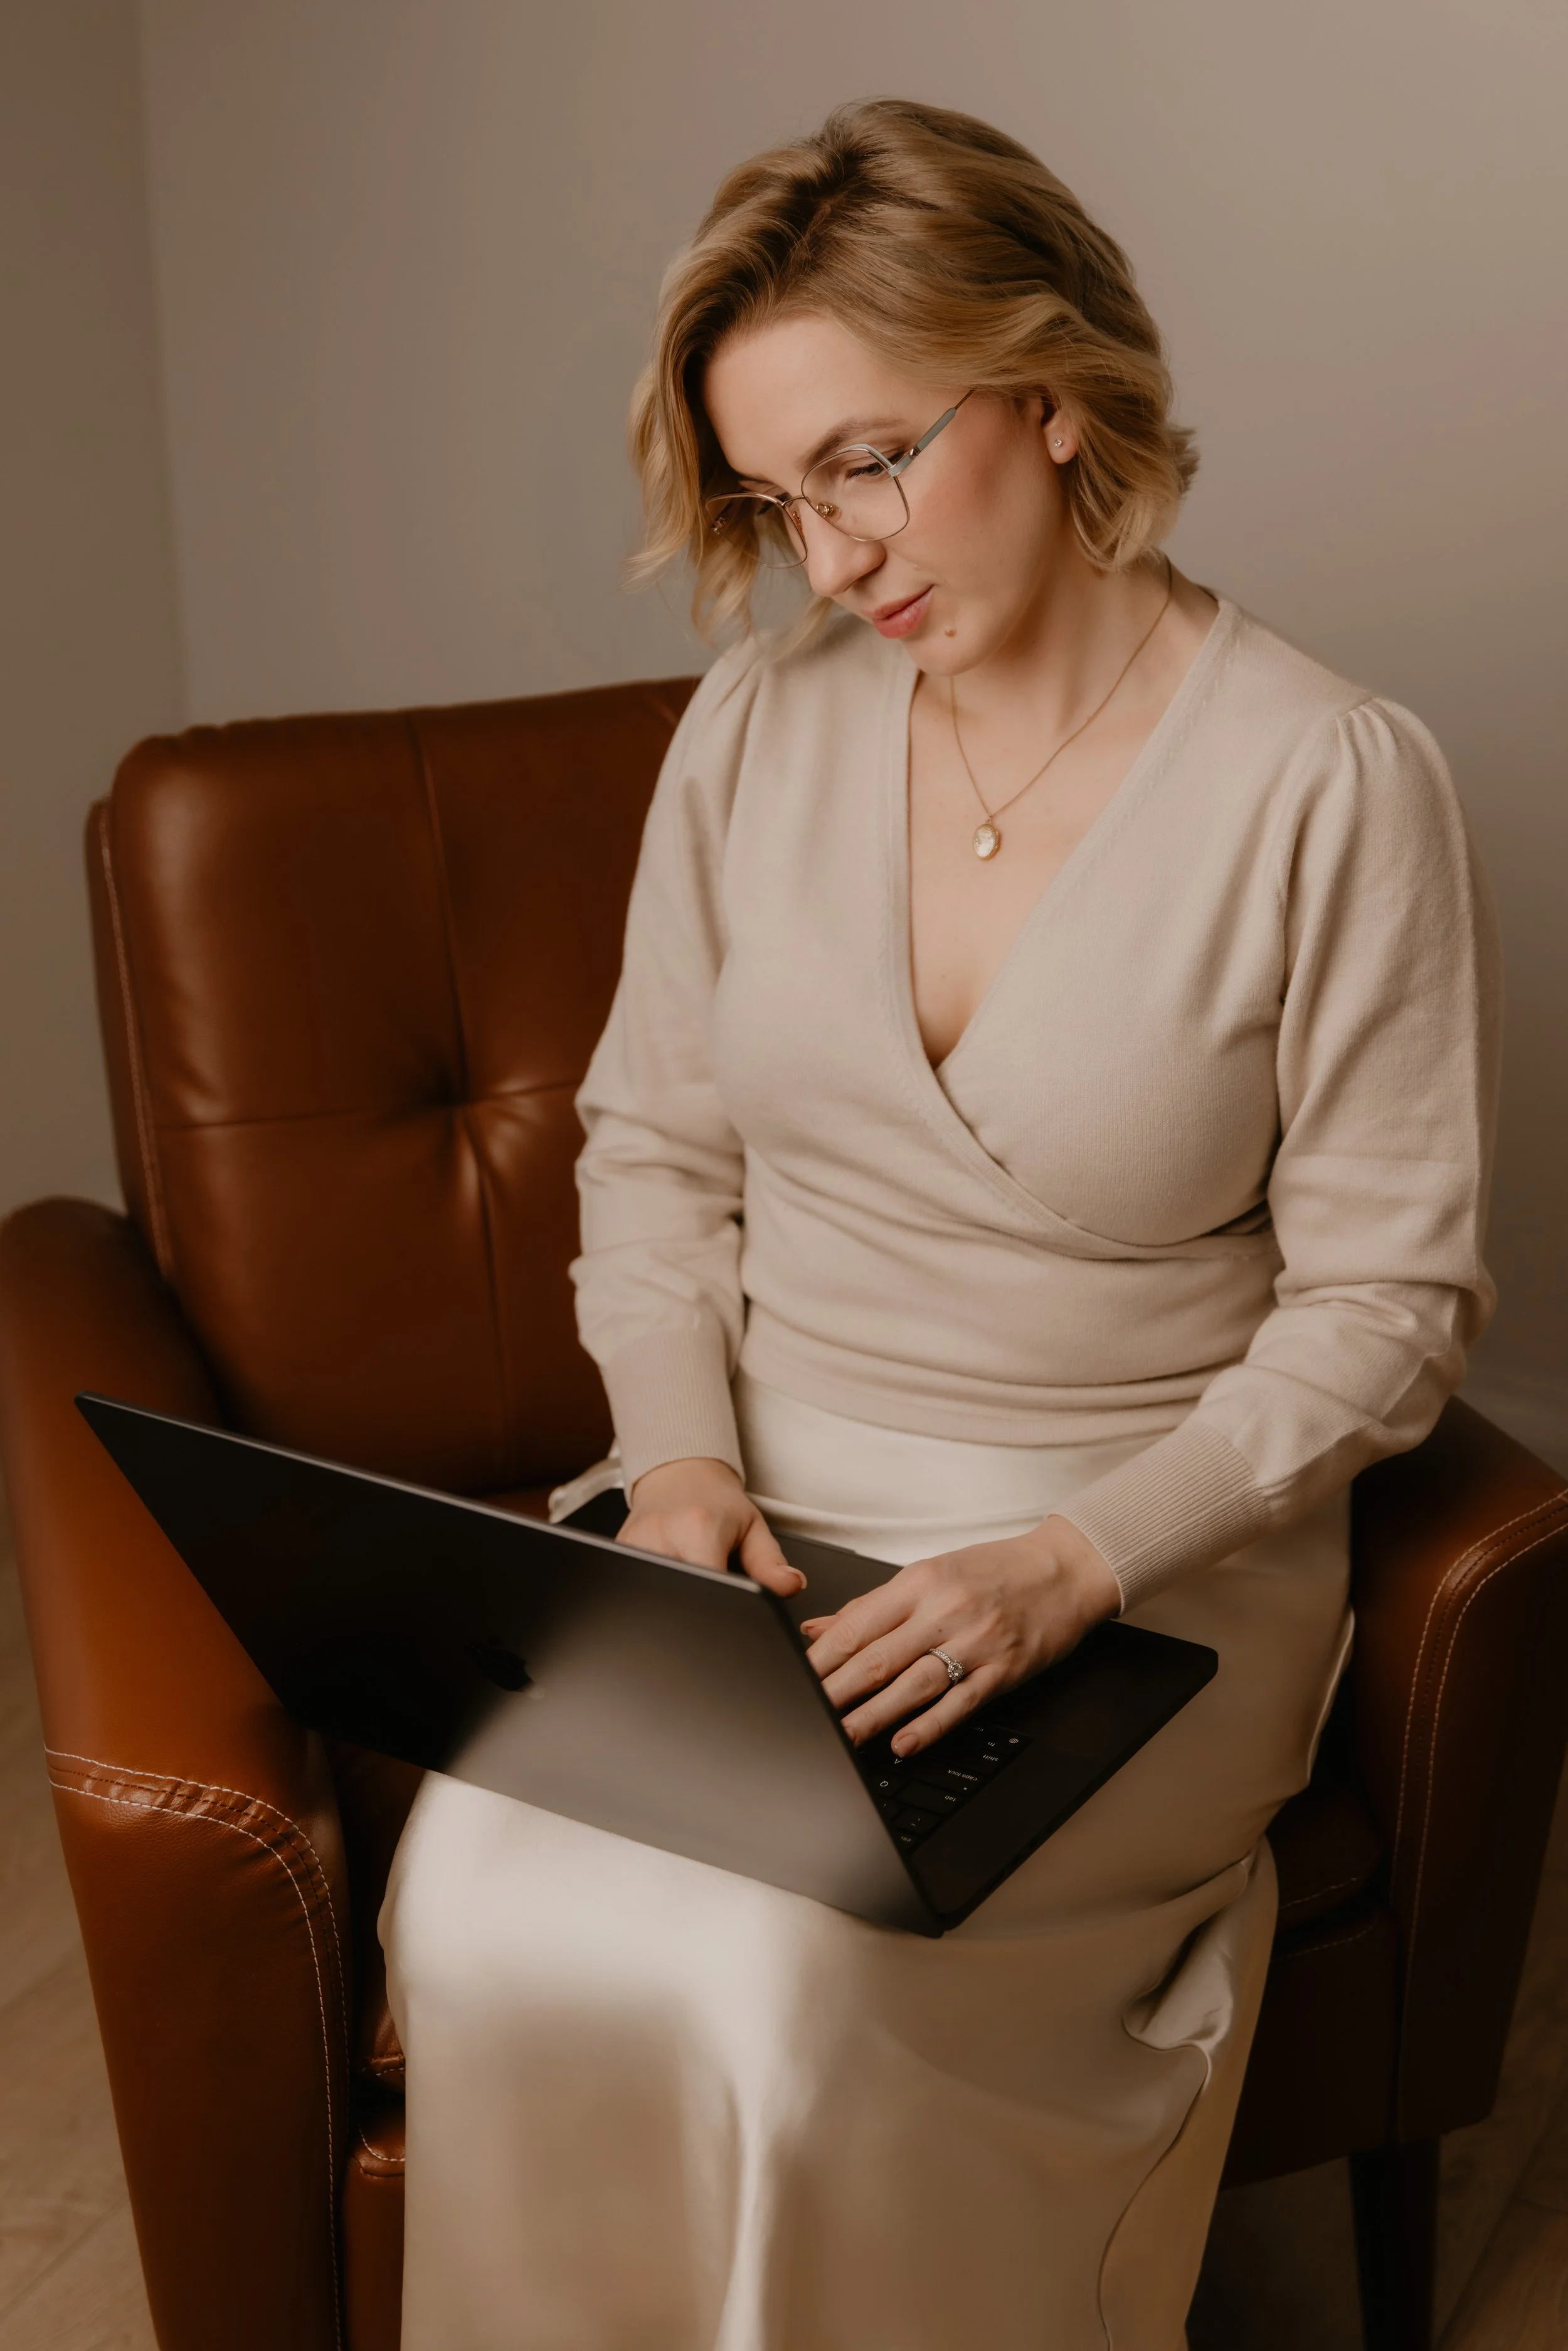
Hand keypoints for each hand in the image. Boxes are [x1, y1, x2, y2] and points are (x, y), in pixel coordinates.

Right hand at [619, 1457, 802, 1596]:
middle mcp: (658, 1536)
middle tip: (712, 1605)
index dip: (721, 1610)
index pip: (707, 1585)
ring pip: (654, 1595)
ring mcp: (631, 1546)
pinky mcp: (617, 1554)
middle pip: (676, 1596)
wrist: (678, 1475)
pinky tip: (669, 1584)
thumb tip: (792, 1587)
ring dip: (675, 1600)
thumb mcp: (752, 1527)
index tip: (731, 1619)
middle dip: (696, 1611)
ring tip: (690, 1588)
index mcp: (696, 1528)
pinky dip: (657, 1592)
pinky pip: (637, 1586)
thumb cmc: (716, 1503)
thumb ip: (771, 1563)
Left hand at [800, 1515, 1119, 1753]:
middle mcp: (944, 1610)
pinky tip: (904, 1744)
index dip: (821, 1660)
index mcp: (919, 1582)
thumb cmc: (995, 1570)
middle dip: (836, 1693)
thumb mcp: (929, 1573)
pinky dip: (930, 1726)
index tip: (794, 1681)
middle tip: (806, 1718)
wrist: (1066, 1568)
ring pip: (913, 1684)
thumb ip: (871, 1606)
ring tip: (843, 1738)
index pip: (857, 1625)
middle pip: (878, 1658)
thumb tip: (818, 1630)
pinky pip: (961, 1701)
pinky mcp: (1004, 1668)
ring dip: (873, 1716)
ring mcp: (976, 1641)